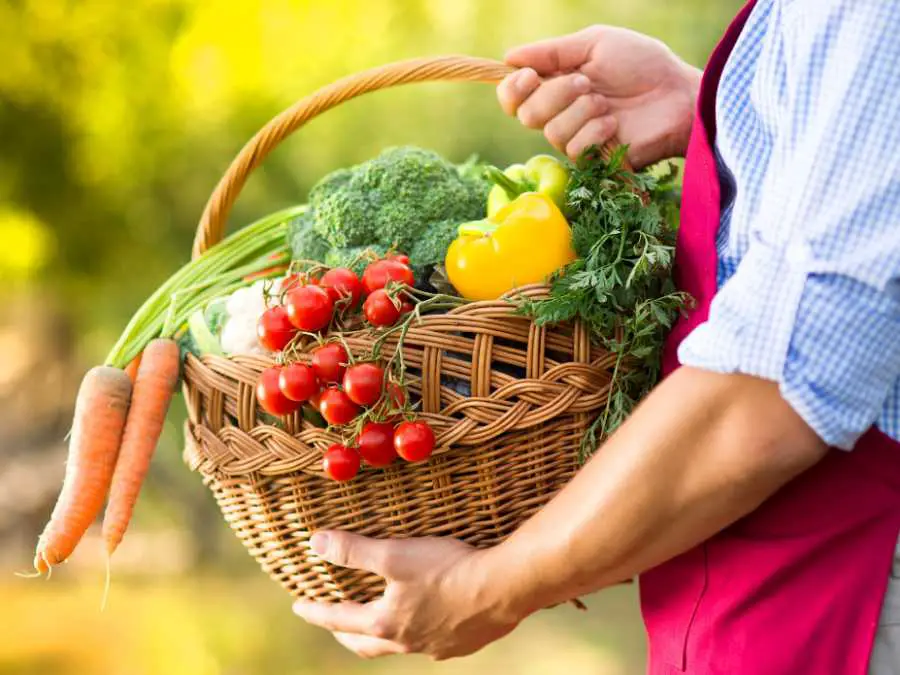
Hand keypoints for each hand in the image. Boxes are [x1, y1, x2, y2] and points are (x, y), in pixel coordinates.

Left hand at [292, 532, 522, 659]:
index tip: (298, 606)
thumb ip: (354, 551)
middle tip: (335, 623)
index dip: (316, 611)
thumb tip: (316, 543)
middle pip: (366, 644)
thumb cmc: (447, 569)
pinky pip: (431, 642)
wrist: (503, 589)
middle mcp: (408, 643)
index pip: (340, 620)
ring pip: (400, 644)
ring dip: (383, 634)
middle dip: (346, 633)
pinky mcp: (462, 643)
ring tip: (380, 621)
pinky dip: (418, 632)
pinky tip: (427, 620)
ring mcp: (436, 647)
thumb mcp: (394, 555)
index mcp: (386, 622)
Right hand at [497, 26, 701, 166]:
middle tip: (587, 83)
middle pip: (525, 115)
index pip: (512, 96)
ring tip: (607, 104)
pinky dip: (594, 131)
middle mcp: (560, 113)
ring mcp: (576, 138)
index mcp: (556, 83)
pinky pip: (574, 149)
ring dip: (579, 112)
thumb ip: (552, 51)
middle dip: (554, 95)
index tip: (531, 76)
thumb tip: (508, 57)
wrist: (678, 95)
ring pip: (550, 132)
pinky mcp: (593, 160)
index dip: (513, 89)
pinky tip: (615, 125)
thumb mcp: (596, 43)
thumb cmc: (644, 65)